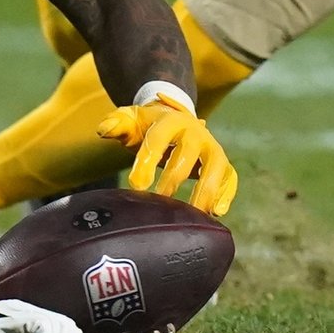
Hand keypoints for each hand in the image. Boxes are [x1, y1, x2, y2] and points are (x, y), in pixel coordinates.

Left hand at [96, 95, 237, 215]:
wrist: (174, 119)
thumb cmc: (147, 125)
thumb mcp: (130, 119)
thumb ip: (116, 123)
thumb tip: (103, 130)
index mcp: (171, 120)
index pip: (158, 139)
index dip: (148, 161)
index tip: (136, 184)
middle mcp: (196, 132)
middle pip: (186, 155)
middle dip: (173, 179)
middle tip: (158, 200)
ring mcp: (212, 147)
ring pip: (215, 167)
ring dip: (205, 191)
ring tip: (193, 214)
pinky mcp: (222, 162)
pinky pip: (230, 177)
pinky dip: (227, 193)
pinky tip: (217, 212)